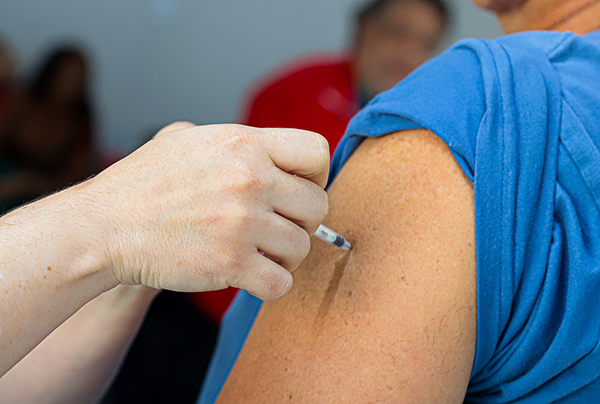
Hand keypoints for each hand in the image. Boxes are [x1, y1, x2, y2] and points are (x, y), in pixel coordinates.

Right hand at [86, 123, 329, 299]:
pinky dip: (272, 284)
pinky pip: (281, 282)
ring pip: (302, 246)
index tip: (298, 190)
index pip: (316, 151)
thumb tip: (256, 145)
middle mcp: (250, 179)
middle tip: (277, 227)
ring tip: (260, 253)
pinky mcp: (231, 263)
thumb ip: (227, 139)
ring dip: (285, 255)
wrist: (105, 226)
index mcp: (243, 143)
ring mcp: (242, 222)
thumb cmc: (142, 183)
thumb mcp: (183, 137)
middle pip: (318, 205)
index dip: (316, 174)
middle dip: (303, 221)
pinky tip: (253, 276)